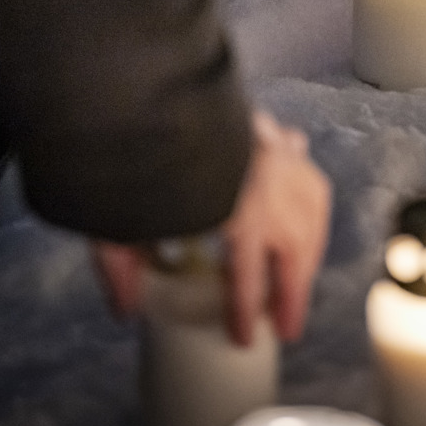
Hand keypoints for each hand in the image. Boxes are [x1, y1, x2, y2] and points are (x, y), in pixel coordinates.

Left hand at [93, 110, 330, 344]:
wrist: (141, 86)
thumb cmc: (132, 149)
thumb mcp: (114, 219)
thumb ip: (121, 266)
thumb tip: (127, 310)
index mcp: (235, 208)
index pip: (250, 277)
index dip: (249, 313)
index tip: (248, 339)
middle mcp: (267, 183)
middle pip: (296, 249)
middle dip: (294, 291)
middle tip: (289, 323)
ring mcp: (274, 155)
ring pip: (312, 210)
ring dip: (311, 248)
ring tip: (301, 274)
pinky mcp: (268, 132)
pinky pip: (303, 165)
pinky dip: (309, 192)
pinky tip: (307, 206)